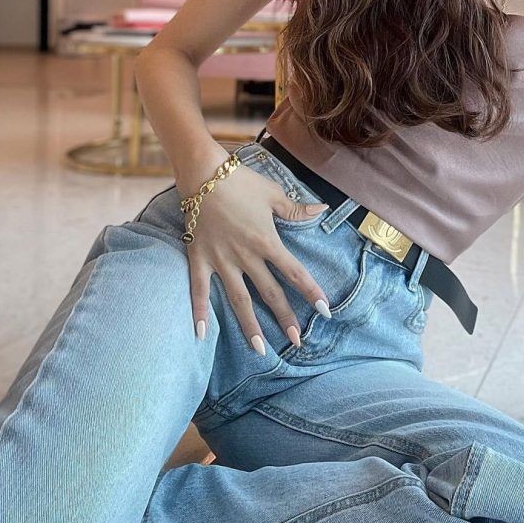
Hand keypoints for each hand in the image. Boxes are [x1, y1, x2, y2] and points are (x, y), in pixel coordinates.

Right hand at [181, 154, 330, 353]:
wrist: (203, 173)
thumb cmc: (241, 181)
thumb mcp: (274, 194)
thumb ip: (297, 209)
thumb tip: (322, 210)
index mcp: (267, 241)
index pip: (294, 272)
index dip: (311, 291)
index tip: (325, 311)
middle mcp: (246, 256)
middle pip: (270, 292)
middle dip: (284, 317)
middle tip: (296, 342)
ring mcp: (222, 260)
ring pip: (239, 299)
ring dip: (250, 325)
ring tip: (260, 349)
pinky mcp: (199, 258)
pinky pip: (199, 289)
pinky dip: (198, 312)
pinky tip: (200, 335)